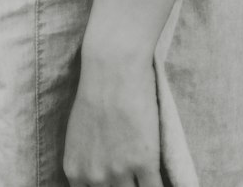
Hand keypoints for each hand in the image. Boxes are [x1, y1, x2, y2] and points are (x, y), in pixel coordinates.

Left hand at [63, 48, 162, 186]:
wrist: (113, 67)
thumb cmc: (96, 92)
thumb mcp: (79, 134)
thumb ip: (87, 161)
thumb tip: (99, 175)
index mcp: (75, 172)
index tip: (120, 185)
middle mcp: (94, 177)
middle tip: (133, 181)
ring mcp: (119, 171)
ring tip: (148, 178)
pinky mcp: (144, 161)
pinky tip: (167, 182)